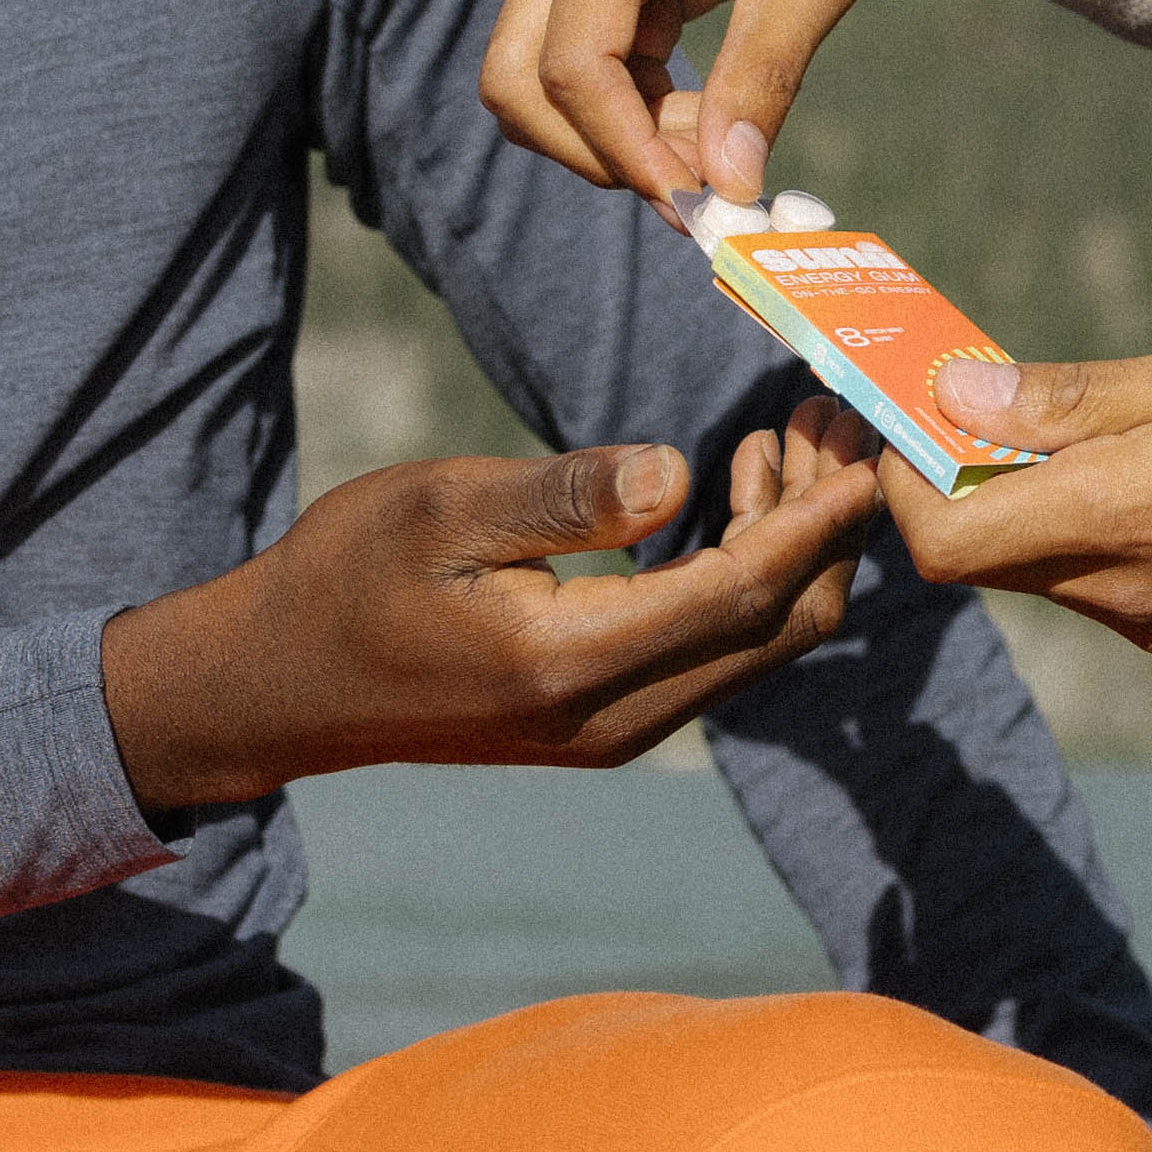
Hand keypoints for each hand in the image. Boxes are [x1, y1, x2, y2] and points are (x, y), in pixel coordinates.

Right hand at [100, 399, 885, 808]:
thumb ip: (564, 496)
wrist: (280, 686)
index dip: (820, 518)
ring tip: (793, 439)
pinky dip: (750, 572)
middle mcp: (613, 716)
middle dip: (828, 525)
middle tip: (840, 422)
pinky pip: (716, 651)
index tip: (871, 443)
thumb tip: (679, 470)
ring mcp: (614, 729)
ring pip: (757, 644)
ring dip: (794, 544)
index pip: (743, 591)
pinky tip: (734, 489)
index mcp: (573, 662)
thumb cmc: (346, 575)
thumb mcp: (438, 508)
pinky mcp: (606, 719)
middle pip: (777, 628)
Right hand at [481, 0, 997, 223]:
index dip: (624, 147)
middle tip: (692, 189)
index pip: (573, 61)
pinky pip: (582, 65)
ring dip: (612, 135)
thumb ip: (760, 81)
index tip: (698, 200)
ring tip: (713, 146)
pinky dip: (629, 112)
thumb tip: (727, 189)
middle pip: (519, 77)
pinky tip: (703, 122)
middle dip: (593, 150)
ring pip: (539, 79)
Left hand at [889, 334, 1151, 662]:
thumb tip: (963, 396)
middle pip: (986, 554)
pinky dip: (1091, 527)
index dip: (899, 478)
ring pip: (1048, 569)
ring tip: (1070, 412)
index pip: (945, 538)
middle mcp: (1131, 594)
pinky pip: (1110, 586)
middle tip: (972, 382)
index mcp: (1124, 519)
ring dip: (1029, 499)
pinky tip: (1147, 465)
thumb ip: (1087, 398)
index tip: (902, 405)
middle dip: (956, 476)